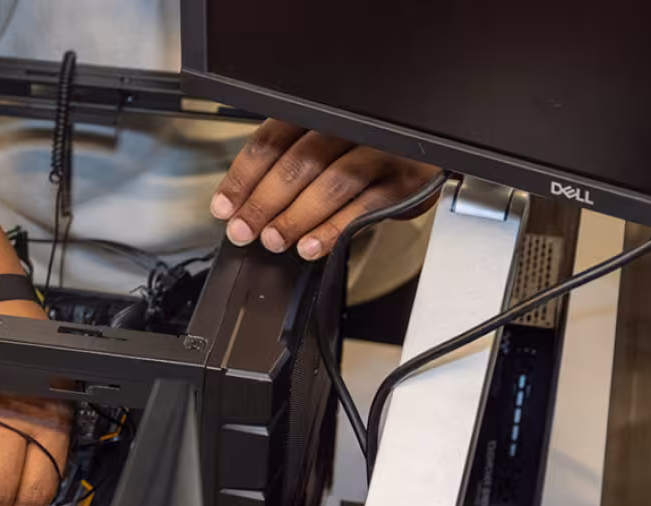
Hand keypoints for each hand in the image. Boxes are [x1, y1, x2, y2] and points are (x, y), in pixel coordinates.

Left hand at [210, 119, 440, 259]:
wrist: (426, 151)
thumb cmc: (363, 150)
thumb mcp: (322, 147)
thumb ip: (285, 167)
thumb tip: (240, 208)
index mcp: (319, 114)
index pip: (271, 141)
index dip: (243, 177)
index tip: (224, 207)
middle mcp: (349, 127)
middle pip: (298, 162)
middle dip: (264, 201)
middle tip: (244, 230)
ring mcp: (380, 152)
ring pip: (331, 183)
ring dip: (296, 216)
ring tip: (274, 239)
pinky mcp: (403, 181)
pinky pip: (365, 207)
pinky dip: (334, 229)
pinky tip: (312, 245)